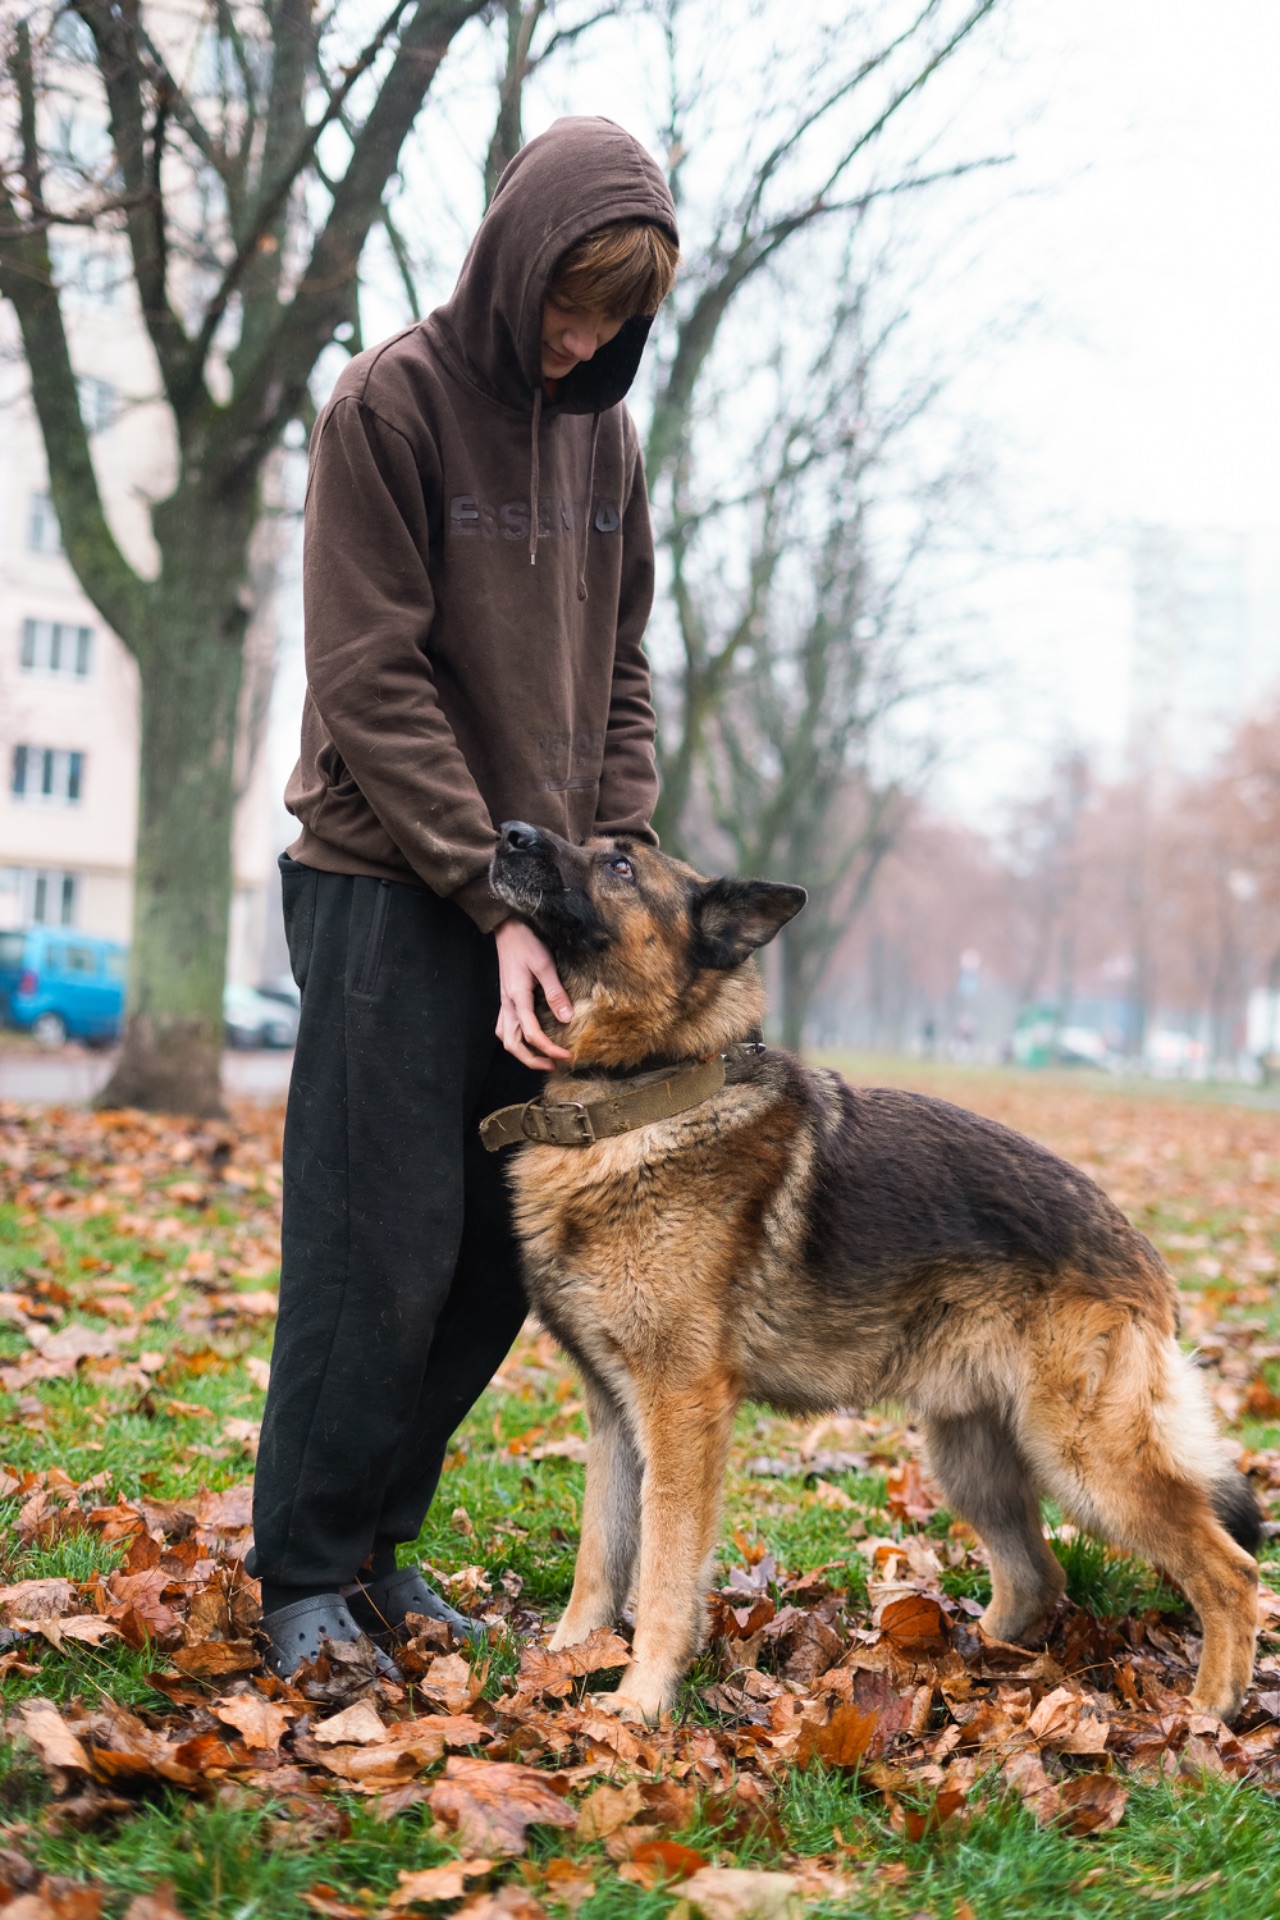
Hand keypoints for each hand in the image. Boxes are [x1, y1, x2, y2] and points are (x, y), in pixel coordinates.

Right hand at [495, 919, 573, 1069]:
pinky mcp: (506, 998)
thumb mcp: (545, 965)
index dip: (549, 1049)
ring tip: (542, 1057)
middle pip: (512, 1044)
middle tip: (553, 1065)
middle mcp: (507, 1004)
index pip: (532, 1033)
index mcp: (517, 997)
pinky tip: (530, 1038)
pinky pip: (506, 1027)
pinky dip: (517, 1039)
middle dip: (531, 1060)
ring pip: (506, 1037)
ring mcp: (504, 1002)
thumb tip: (566, 1019)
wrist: (507, 928)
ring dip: (521, 1052)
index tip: (567, 1055)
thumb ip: (555, 993)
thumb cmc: (526, 943)